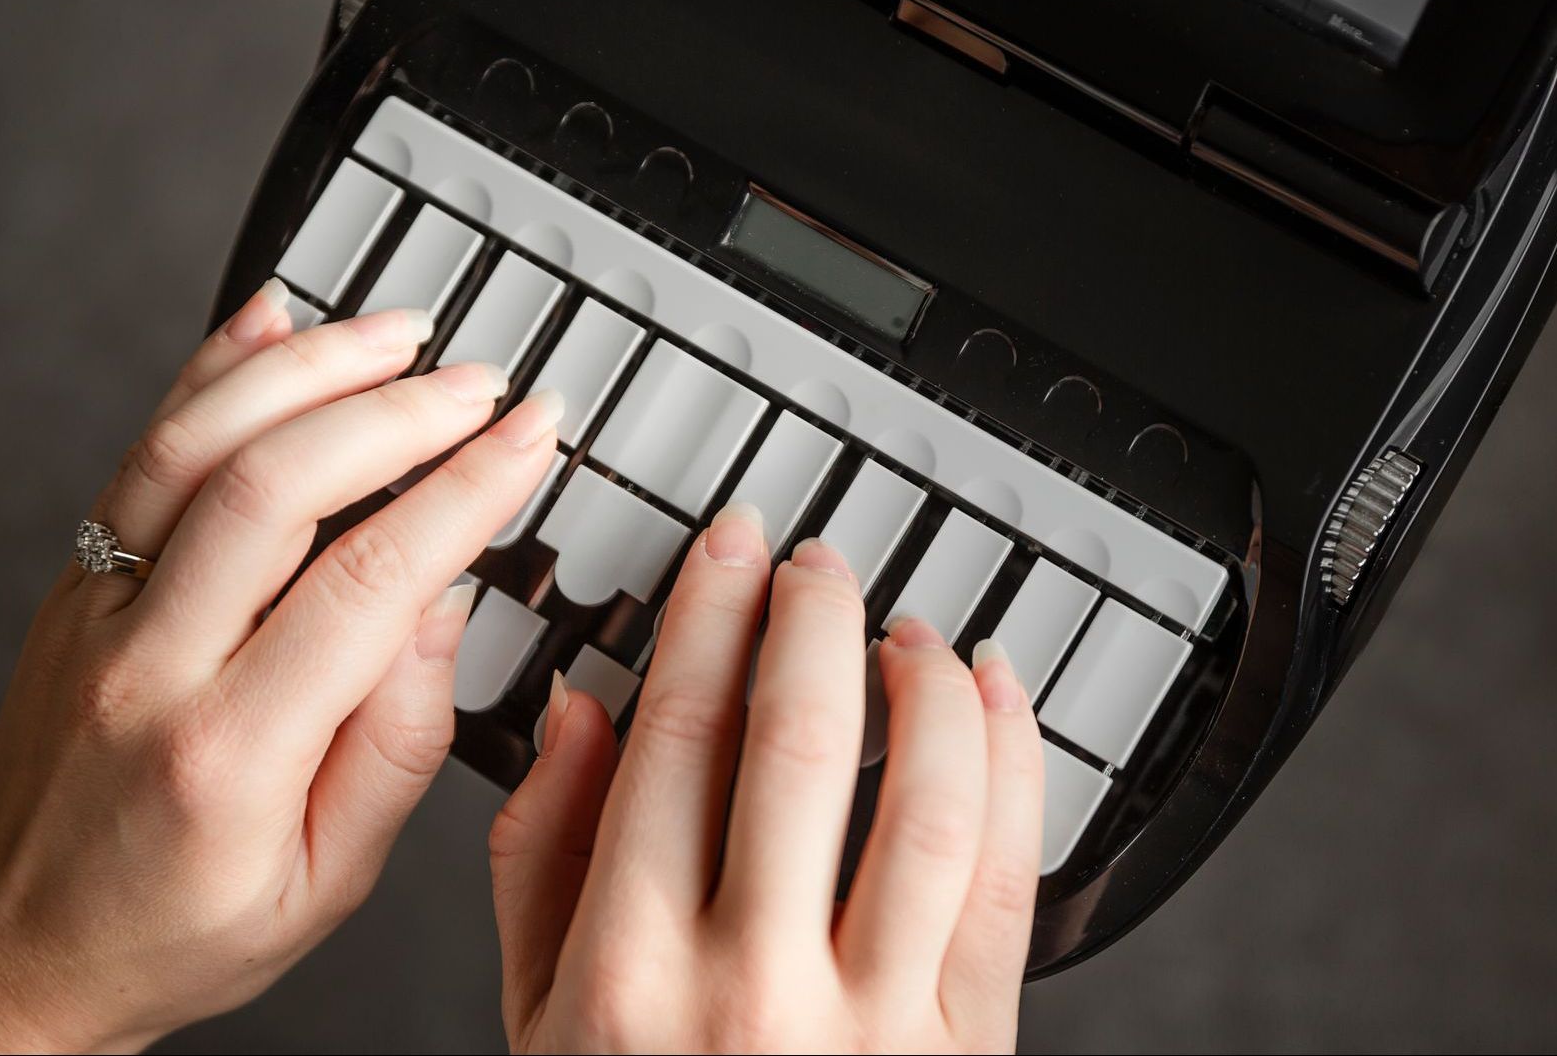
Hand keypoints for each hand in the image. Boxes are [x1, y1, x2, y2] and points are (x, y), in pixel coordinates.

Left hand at [0, 280, 562, 1052]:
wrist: (14, 958)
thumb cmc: (174, 932)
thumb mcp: (327, 880)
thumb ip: (396, 743)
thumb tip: (443, 605)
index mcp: (230, 754)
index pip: (370, 582)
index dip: (468, 491)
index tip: (530, 438)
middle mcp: (149, 666)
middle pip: (280, 487)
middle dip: (401, 411)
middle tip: (482, 385)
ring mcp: (96, 614)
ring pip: (197, 445)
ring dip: (309, 368)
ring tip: (398, 335)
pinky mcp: (71, 586)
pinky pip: (138, 454)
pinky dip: (208, 371)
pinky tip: (269, 320)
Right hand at [490, 510, 1045, 1053]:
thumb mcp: (540, 1023)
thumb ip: (541, 864)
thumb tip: (580, 715)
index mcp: (629, 971)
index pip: (676, 739)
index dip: (710, 614)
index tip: (729, 550)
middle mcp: (752, 987)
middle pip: (800, 743)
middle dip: (816, 618)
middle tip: (819, 565)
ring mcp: (872, 1021)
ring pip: (927, 798)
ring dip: (926, 684)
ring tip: (908, 631)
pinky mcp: (968, 1047)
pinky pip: (1011, 881)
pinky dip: (1017, 767)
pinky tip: (995, 704)